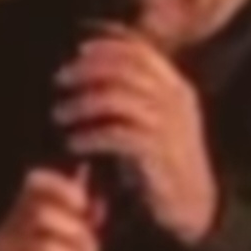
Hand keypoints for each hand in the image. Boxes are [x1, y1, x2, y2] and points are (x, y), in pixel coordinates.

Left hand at [54, 28, 218, 243]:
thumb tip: (91, 69)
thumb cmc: (162, 162)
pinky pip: (116, 134)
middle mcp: (175, 100)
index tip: (77, 50)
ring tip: (59, 115)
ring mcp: (168, 125)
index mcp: (176, 87)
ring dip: (82, 103)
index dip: (106, 46)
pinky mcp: (157, 153)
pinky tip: (74, 143)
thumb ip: (131, 95)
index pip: (140, 51)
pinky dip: (90, 136)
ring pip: (117, 97)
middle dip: (86, 69)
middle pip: (125, 67)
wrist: (191, 205)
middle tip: (59, 79)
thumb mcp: (153, 121)